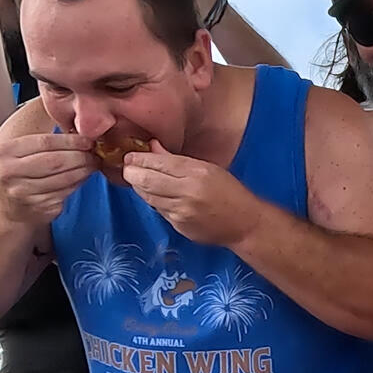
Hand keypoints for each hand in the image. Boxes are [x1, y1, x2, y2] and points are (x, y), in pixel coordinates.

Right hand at [0, 131, 95, 226]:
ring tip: (93, 163)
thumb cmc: (12, 172)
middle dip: (81, 156)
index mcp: (5, 152)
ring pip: (65, 179)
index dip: (71, 140)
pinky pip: (66, 193)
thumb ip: (38, 136)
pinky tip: (83, 176)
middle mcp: (11, 174)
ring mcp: (25, 194)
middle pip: (57, 161)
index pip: (45, 142)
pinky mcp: (39, 208)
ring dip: (84, 170)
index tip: (87, 139)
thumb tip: (72, 121)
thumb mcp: (14, 149)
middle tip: (94, 153)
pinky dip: (78, 183)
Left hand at [122, 142, 261, 247]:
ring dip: (139, 187)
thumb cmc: (230, 192)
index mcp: (197, 173)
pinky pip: (158, 210)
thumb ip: (178, 160)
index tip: (130, 156)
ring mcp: (181, 212)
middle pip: (146, 180)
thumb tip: (153, 147)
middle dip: (131, 172)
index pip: (158, 162)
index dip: (139, 159)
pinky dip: (154, 201)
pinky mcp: (179, 226)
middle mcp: (187, 192)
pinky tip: (158, 196)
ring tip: (138, 180)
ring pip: (148, 197)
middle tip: (127, 168)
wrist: (245, 224)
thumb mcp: (208, 169)